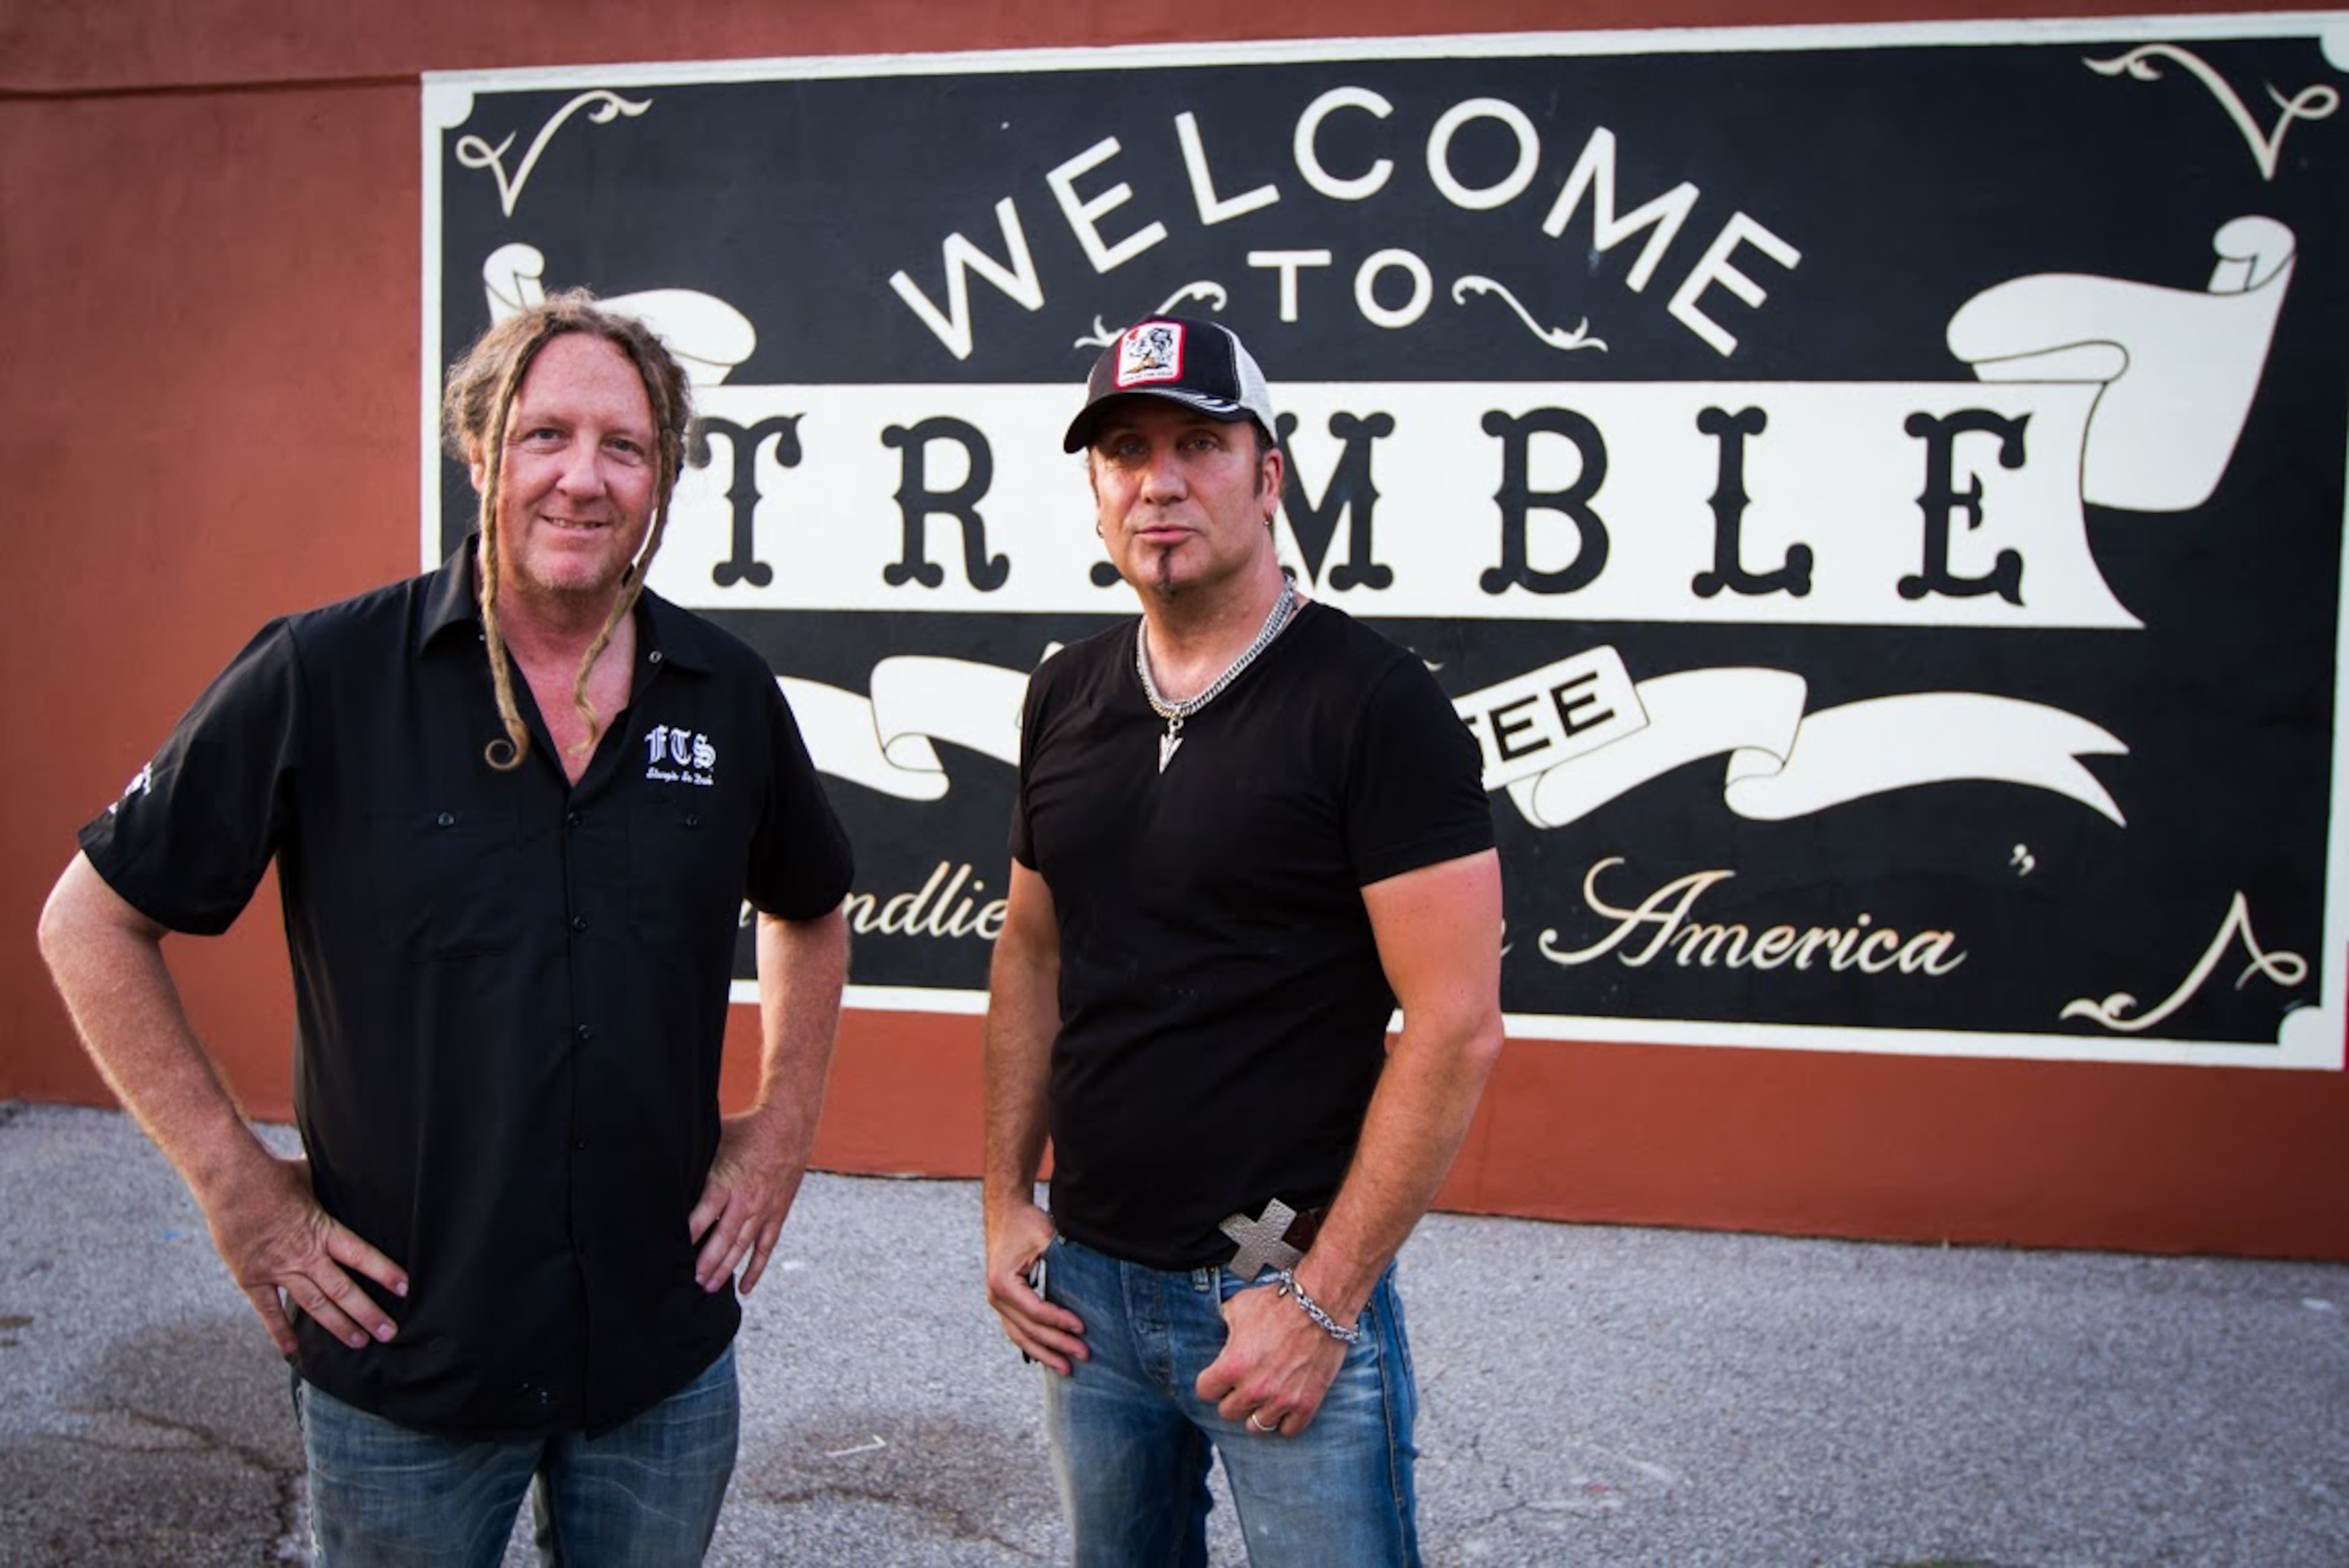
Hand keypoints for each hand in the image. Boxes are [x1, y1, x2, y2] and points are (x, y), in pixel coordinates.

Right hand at [205, 1151, 406, 1357]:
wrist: (228, 1181)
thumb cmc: (272, 1174)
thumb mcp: (311, 1178)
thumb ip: (330, 1186)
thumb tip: (352, 1169)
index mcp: (322, 1230)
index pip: (361, 1256)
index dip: (385, 1273)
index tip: (404, 1289)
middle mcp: (303, 1255)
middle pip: (342, 1290)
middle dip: (367, 1313)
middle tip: (389, 1332)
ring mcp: (277, 1269)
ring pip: (314, 1305)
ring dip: (338, 1326)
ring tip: (359, 1342)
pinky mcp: (251, 1278)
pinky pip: (267, 1310)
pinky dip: (279, 1331)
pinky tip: (291, 1350)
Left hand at [688, 1109, 808, 1295]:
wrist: (788, 1125)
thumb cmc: (746, 1130)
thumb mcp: (715, 1141)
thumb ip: (696, 1162)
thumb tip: (666, 1169)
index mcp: (726, 1181)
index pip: (704, 1214)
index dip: (690, 1233)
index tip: (674, 1251)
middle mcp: (746, 1200)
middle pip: (723, 1239)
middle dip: (706, 1263)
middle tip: (691, 1282)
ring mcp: (764, 1210)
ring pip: (742, 1247)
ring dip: (725, 1269)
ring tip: (708, 1288)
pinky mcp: (777, 1213)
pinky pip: (766, 1246)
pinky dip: (756, 1268)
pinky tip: (745, 1287)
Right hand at [983, 1199, 1085, 1373]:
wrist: (1006, 1213)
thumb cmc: (1027, 1224)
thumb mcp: (1046, 1238)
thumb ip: (1062, 1260)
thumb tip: (1091, 1282)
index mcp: (1004, 1283)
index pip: (1036, 1311)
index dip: (1060, 1321)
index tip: (1083, 1328)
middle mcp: (996, 1296)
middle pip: (1030, 1329)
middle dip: (1058, 1344)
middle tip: (1084, 1355)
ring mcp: (997, 1302)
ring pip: (1021, 1337)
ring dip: (1045, 1353)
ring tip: (1068, 1369)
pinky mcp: (1003, 1303)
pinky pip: (1018, 1331)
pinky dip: (1035, 1345)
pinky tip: (1051, 1356)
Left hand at [1195, 1277, 1348, 1436]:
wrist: (1322, 1305)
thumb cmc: (1280, 1302)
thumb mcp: (1239, 1306)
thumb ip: (1224, 1324)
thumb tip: (1220, 1328)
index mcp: (1232, 1365)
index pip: (1204, 1392)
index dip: (1211, 1382)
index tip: (1219, 1376)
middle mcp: (1254, 1389)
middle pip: (1227, 1413)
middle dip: (1232, 1398)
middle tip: (1243, 1384)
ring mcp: (1281, 1400)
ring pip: (1256, 1426)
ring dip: (1258, 1412)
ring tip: (1264, 1396)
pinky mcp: (1306, 1404)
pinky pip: (1288, 1430)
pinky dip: (1286, 1420)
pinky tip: (1285, 1405)